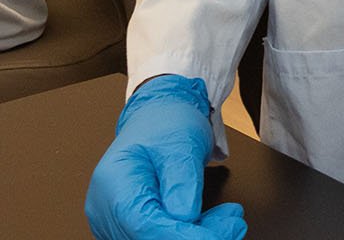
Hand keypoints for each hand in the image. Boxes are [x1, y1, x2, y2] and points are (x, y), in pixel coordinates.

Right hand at [85, 75, 246, 239]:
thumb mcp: (182, 143)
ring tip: (229, 218)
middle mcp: (107, 209)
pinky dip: (189, 234)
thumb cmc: (167, 123)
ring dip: (197, 235)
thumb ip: (182, 181)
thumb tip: (184, 216)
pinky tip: (213, 222)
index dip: (181, 236)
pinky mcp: (132, 225)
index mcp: (114, 184)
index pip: (144, 225)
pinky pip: (159, 236)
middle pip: (150, 238)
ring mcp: (117, 220)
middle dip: (197, 235)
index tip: (217, 234)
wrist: (161, 116)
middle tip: (234, 222)